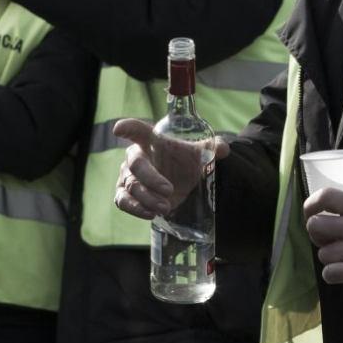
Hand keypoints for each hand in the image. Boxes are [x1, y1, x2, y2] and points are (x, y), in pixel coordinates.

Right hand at [111, 118, 228, 218]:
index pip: (137, 130)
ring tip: (165, 207)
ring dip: (147, 198)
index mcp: (150, 140)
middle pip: (136, 164)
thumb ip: (212, 148)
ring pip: (130, 185)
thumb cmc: (185, 162)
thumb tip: (222, 148)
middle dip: (151, 178)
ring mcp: (127, 176)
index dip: (128, 128)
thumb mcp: (200, 154)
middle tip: (169, 190)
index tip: (119, 129)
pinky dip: (135, 208)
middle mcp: (136, 156)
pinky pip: (122, 201)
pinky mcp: (125, 194)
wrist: (181, 182)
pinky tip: (150, 214)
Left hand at [303, 189, 342, 297]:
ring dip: (330, 259)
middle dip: (316, 236)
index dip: (311, 204)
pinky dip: (333, 275)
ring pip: (322, 253)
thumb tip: (332, 202)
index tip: (310, 214)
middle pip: (314, 225)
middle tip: (327, 242)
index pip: (327, 196)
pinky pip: (328, 272)